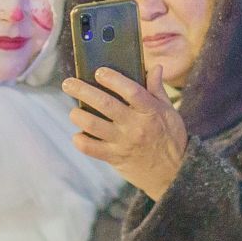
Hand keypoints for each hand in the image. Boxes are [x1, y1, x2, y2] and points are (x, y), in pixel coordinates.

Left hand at [64, 67, 187, 198]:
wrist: (173, 173)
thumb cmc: (171, 138)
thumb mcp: (170, 112)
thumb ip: (158, 89)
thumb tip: (155, 67)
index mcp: (151, 111)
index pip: (131, 90)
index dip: (113, 79)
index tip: (99, 71)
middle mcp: (136, 126)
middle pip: (105, 105)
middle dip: (83, 91)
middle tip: (68, 83)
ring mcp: (124, 143)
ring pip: (94, 126)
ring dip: (79, 116)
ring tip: (73, 111)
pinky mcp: (115, 158)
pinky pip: (91, 149)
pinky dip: (80, 141)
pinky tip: (78, 135)